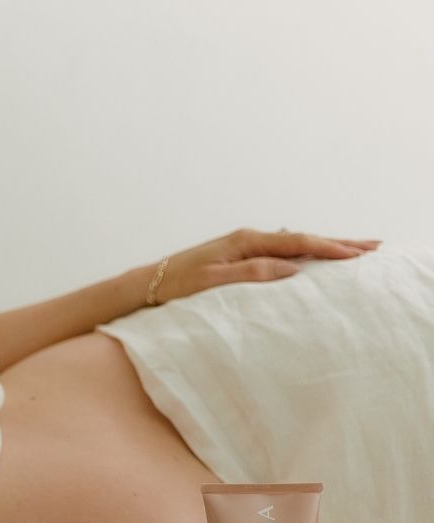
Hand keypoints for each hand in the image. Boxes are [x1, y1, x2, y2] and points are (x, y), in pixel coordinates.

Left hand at [149, 228, 381, 304]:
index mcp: (245, 241)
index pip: (297, 243)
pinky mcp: (237, 256)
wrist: (150, 283)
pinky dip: (302, 253)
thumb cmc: (178, 285)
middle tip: (373, 246)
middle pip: (301, 238)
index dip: (330, 248)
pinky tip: (312, 256)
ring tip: (352, 250)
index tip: (357, 254)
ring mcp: (243, 246)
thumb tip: (293, 269)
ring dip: (323, 247)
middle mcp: (247, 238)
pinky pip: (280, 252)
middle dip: (337, 243)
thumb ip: (254, 273)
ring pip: (293, 244)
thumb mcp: (216, 281)